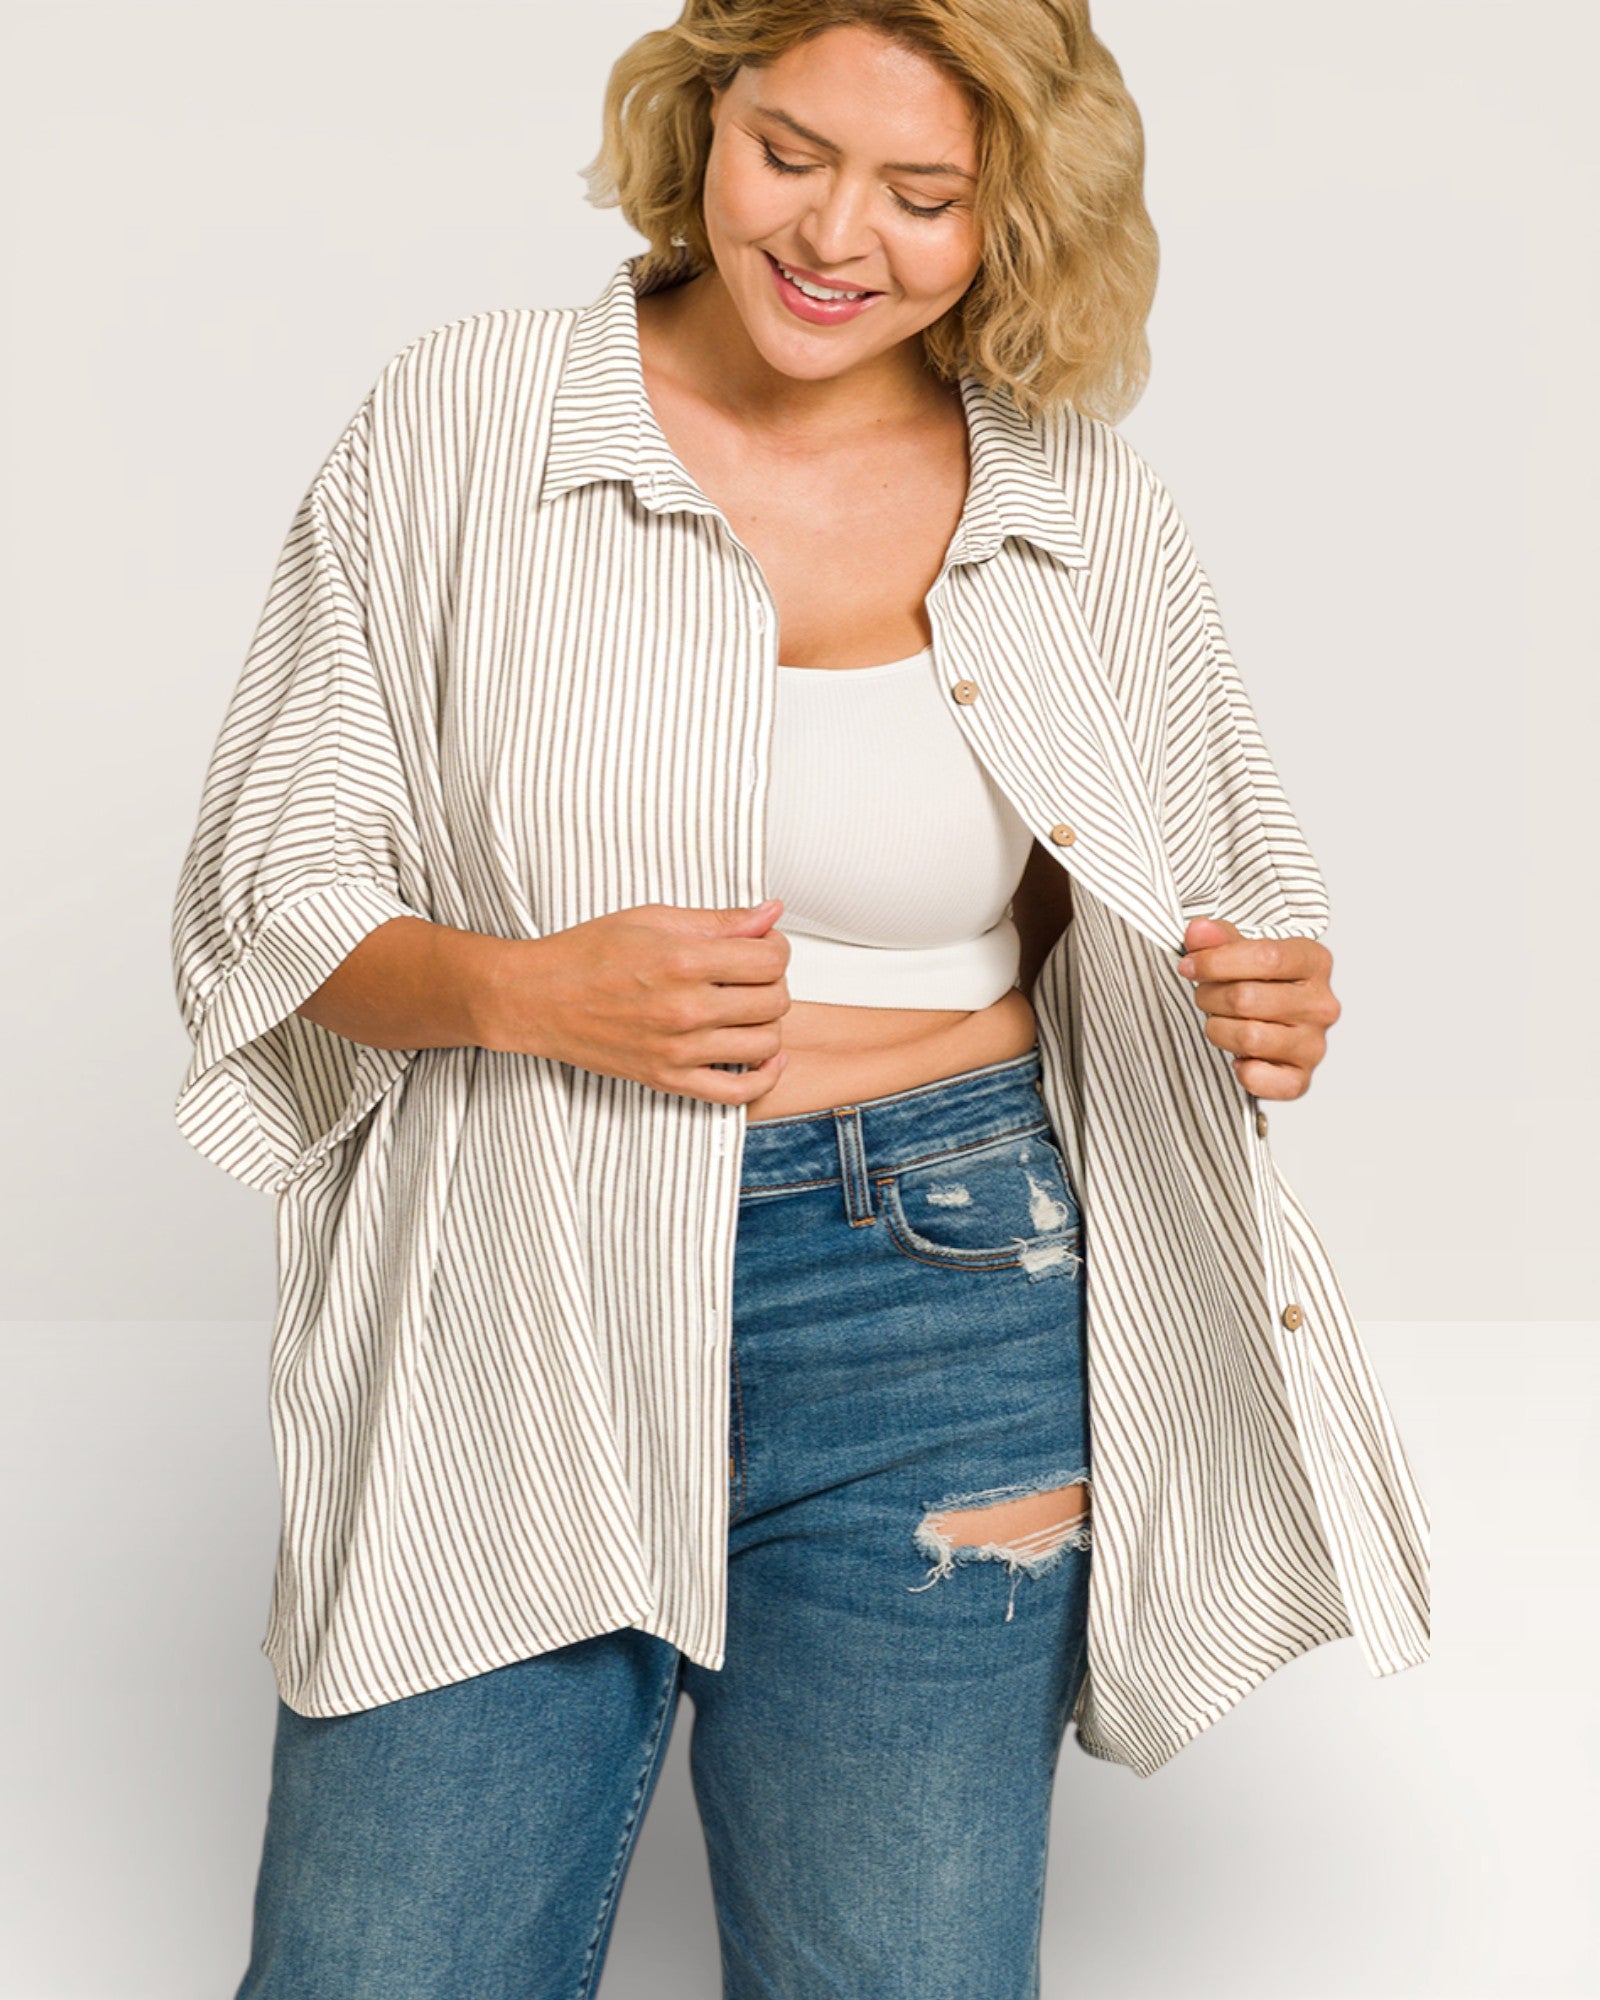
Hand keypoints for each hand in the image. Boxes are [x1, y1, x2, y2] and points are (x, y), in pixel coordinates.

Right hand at [483, 897, 792, 1104]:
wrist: (537, 998)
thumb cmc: (586, 954)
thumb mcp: (653, 918)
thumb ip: (718, 921)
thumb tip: (770, 912)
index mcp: (682, 960)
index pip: (769, 959)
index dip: (774, 948)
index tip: (760, 946)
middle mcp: (684, 1008)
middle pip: (774, 1000)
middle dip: (772, 982)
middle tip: (751, 975)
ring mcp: (677, 1050)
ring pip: (765, 1043)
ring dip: (768, 1023)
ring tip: (747, 1009)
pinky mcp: (667, 1079)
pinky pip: (737, 1092)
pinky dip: (763, 1076)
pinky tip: (764, 1055)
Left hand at [1174, 917, 1339, 1100]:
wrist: (1277, 1026)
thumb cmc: (1260, 984)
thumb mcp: (1242, 952)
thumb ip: (1219, 939)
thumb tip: (1198, 931)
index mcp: (1314, 962)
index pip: (1265, 957)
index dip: (1216, 961)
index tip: (1189, 965)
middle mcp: (1321, 1004)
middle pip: (1247, 998)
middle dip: (1210, 996)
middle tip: (1204, 995)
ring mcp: (1314, 1044)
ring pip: (1248, 1037)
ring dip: (1218, 1030)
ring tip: (1219, 1022)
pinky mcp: (1300, 1079)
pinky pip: (1259, 1079)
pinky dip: (1240, 1070)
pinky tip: (1240, 1057)